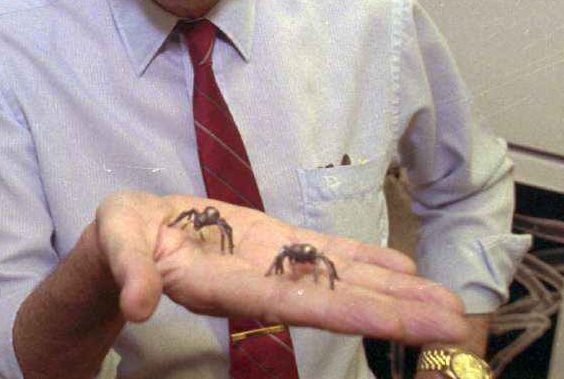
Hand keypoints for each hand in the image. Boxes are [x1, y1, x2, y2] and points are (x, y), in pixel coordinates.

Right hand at [96, 191, 468, 345]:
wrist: (117, 239)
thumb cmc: (112, 243)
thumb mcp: (111, 248)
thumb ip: (126, 271)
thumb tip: (136, 303)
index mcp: (219, 284)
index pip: (290, 301)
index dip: (346, 309)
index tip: (398, 323)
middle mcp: (254, 281)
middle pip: (329, 298)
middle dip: (390, 310)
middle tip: (452, 320)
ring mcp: (266, 263)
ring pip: (334, 278)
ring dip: (391, 291)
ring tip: (445, 302)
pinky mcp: (267, 244)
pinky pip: (320, 254)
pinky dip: (362, 260)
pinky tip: (403, 269)